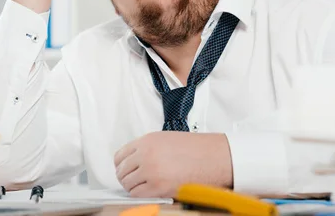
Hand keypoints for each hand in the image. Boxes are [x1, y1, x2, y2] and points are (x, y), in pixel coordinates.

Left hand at [114, 132, 232, 197]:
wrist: (214, 157)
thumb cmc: (197, 149)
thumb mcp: (167, 139)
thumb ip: (148, 148)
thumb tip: (136, 160)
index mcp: (147, 141)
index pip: (120, 155)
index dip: (121, 165)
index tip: (124, 169)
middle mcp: (146, 154)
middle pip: (121, 170)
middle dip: (126, 177)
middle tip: (132, 180)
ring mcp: (150, 171)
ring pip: (127, 183)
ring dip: (132, 186)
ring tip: (142, 186)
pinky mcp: (158, 187)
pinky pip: (136, 194)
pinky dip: (139, 195)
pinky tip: (148, 192)